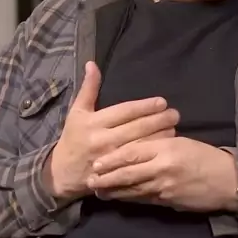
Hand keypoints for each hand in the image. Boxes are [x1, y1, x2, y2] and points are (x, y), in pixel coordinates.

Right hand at [43, 62, 178, 199]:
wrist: (61, 173)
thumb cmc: (73, 138)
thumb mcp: (76, 112)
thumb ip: (88, 89)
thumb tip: (92, 63)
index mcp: (94, 122)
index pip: (124, 112)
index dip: (144, 106)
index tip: (162, 102)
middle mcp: (103, 140)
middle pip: (137, 128)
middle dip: (159, 120)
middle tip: (175, 114)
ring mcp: (111, 159)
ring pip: (141, 146)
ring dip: (160, 136)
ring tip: (174, 128)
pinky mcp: (116, 174)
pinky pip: (139, 163)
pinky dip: (153, 154)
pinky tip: (165, 147)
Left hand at [87, 136, 237, 212]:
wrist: (228, 180)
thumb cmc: (205, 157)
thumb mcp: (181, 143)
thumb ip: (158, 146)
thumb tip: (136, 148)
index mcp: (165, 148)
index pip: (132, 152)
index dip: (112, 159)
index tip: (97, 162)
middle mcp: (162, 167)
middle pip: (127, 173)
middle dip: (107, 178)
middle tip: (90, 179)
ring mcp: (165, 187)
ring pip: (132, 190)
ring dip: (114, 191)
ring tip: (98, 191)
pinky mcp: (168, 201)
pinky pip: (144, 200)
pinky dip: (129, 199)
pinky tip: (119, 198)